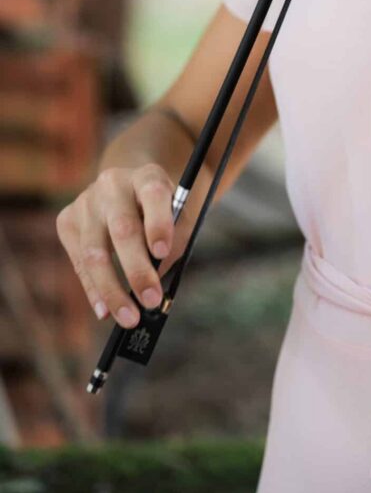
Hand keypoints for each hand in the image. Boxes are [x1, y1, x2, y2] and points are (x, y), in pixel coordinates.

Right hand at [56, 165, 178, 327]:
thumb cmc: (161, 208)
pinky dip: (93, 289)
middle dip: (137, 269)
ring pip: (94, 250)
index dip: (157, 223)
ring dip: (112, 289)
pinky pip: (80, 261)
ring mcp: (86, 201)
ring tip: (129, 317)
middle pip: (122, 228)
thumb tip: (155, 284)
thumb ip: (175, 241)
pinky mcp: (68, 219)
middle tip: (151, 301)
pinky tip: (104, 310)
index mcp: (148, 175)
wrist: (129, 187)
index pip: (153, 194)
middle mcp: (113, 183)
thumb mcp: (180, 214)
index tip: (162, 253)